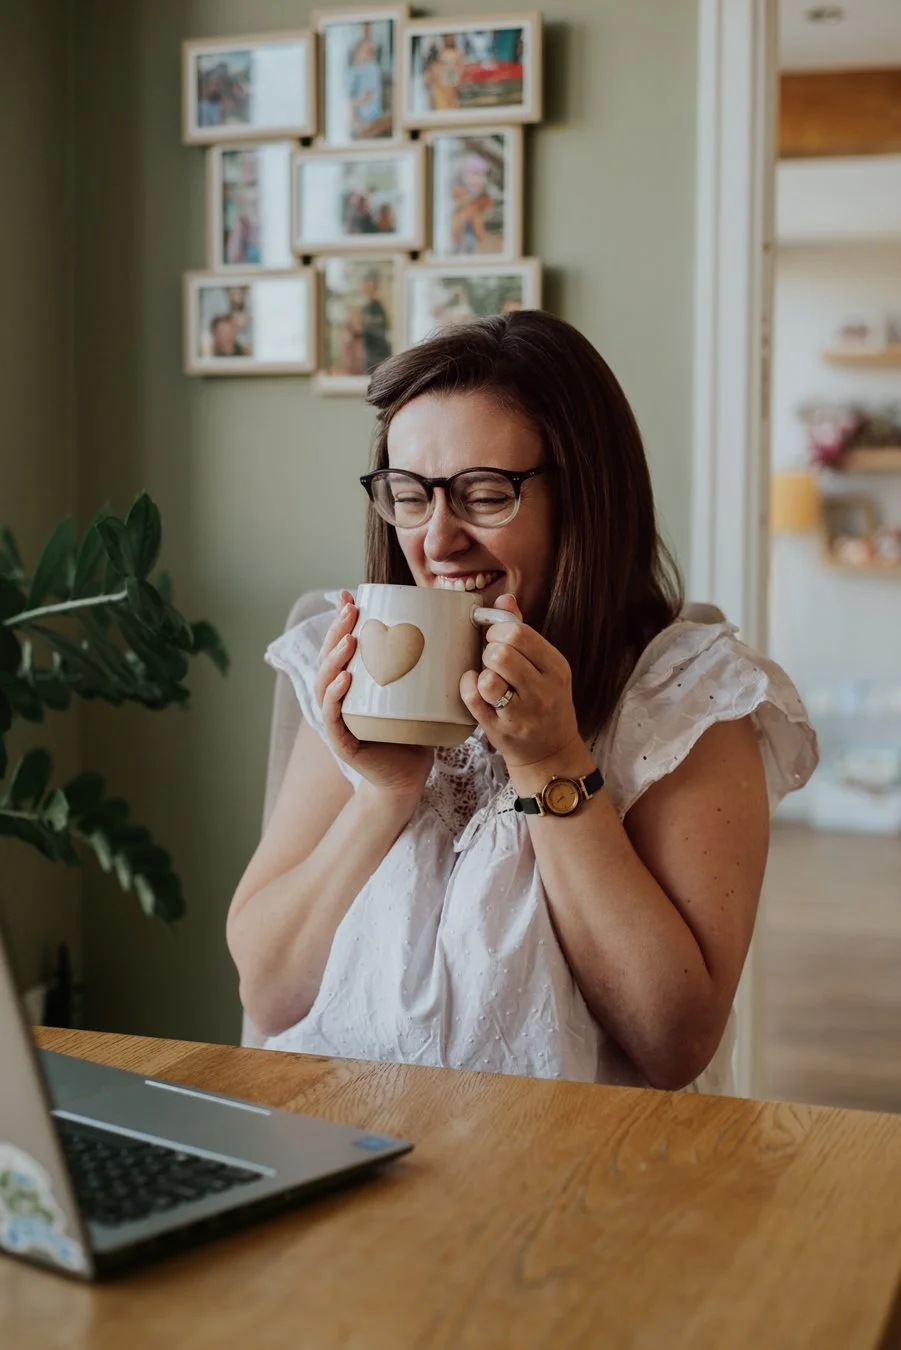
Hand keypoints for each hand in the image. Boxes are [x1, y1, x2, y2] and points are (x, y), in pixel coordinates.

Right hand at [315, 591, 433, 801]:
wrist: (409, 777)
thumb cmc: (415, 731)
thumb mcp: (419, 691)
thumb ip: (426, 663)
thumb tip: (454, 626)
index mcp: (352, 682)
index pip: (339, 645)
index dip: (340, 620)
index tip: (350, 594)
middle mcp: (338, 697)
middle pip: (327, 658)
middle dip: (336, 630)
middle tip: (352, 609)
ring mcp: (337, 719)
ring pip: (324, 683)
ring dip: (333, 658)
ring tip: (349, 639)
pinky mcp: (343, 742)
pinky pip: (333, 716)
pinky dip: (335, 697)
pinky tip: (345, 679)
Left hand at [459, 594, 581, 769]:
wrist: (551, 753)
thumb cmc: (544, 702)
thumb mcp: (545, 666)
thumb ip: (524, 631)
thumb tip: (505, 598)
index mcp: (556, 667)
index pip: (519, 633)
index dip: (498, 630)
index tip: (496, 638)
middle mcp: (543, 690)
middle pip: (501, 652)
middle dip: (488, 650)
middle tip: (490, 658)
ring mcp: (522, 713)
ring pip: (488, 678)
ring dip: (481, 672)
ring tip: (488, 677)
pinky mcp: (501, 731)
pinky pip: (474, 700)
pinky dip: (467, 688)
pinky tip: (473, 687)